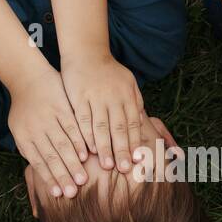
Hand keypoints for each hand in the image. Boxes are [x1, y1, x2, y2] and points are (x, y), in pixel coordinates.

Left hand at [9, 62, 89, 197]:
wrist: (28, 78)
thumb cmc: (26, 109)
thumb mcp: (21, 130)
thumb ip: (31, 149)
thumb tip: (42, 172)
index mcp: (24, 138)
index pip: (38, 162)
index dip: (49, 178)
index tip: (59, 193)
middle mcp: (35, 130)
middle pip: (51, 157)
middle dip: (62, 176)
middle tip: (73, 193)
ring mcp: (48, 118)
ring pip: (62, 145)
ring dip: (73, 163)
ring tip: (82, 179)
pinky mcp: (61, 107)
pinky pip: (71, 127)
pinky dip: (79, 142)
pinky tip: (86, 154)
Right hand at [61, 51, 145, 171]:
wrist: (86, 53)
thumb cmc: (109, 72)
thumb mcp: (129, 83)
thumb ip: (135, 103)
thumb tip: (143, 124)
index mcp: (127, 96)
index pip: (133, 123)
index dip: (135, 142)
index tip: (138, 160)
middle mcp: (113, 97)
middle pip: (119, 128)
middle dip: (122, 150)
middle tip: (125, 169)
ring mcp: (95, 98)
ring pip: (101, 127)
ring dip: (104, 147)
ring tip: (107, 165)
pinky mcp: (79, 98)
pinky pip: (83, 120)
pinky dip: (86, 136)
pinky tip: (89, 149)